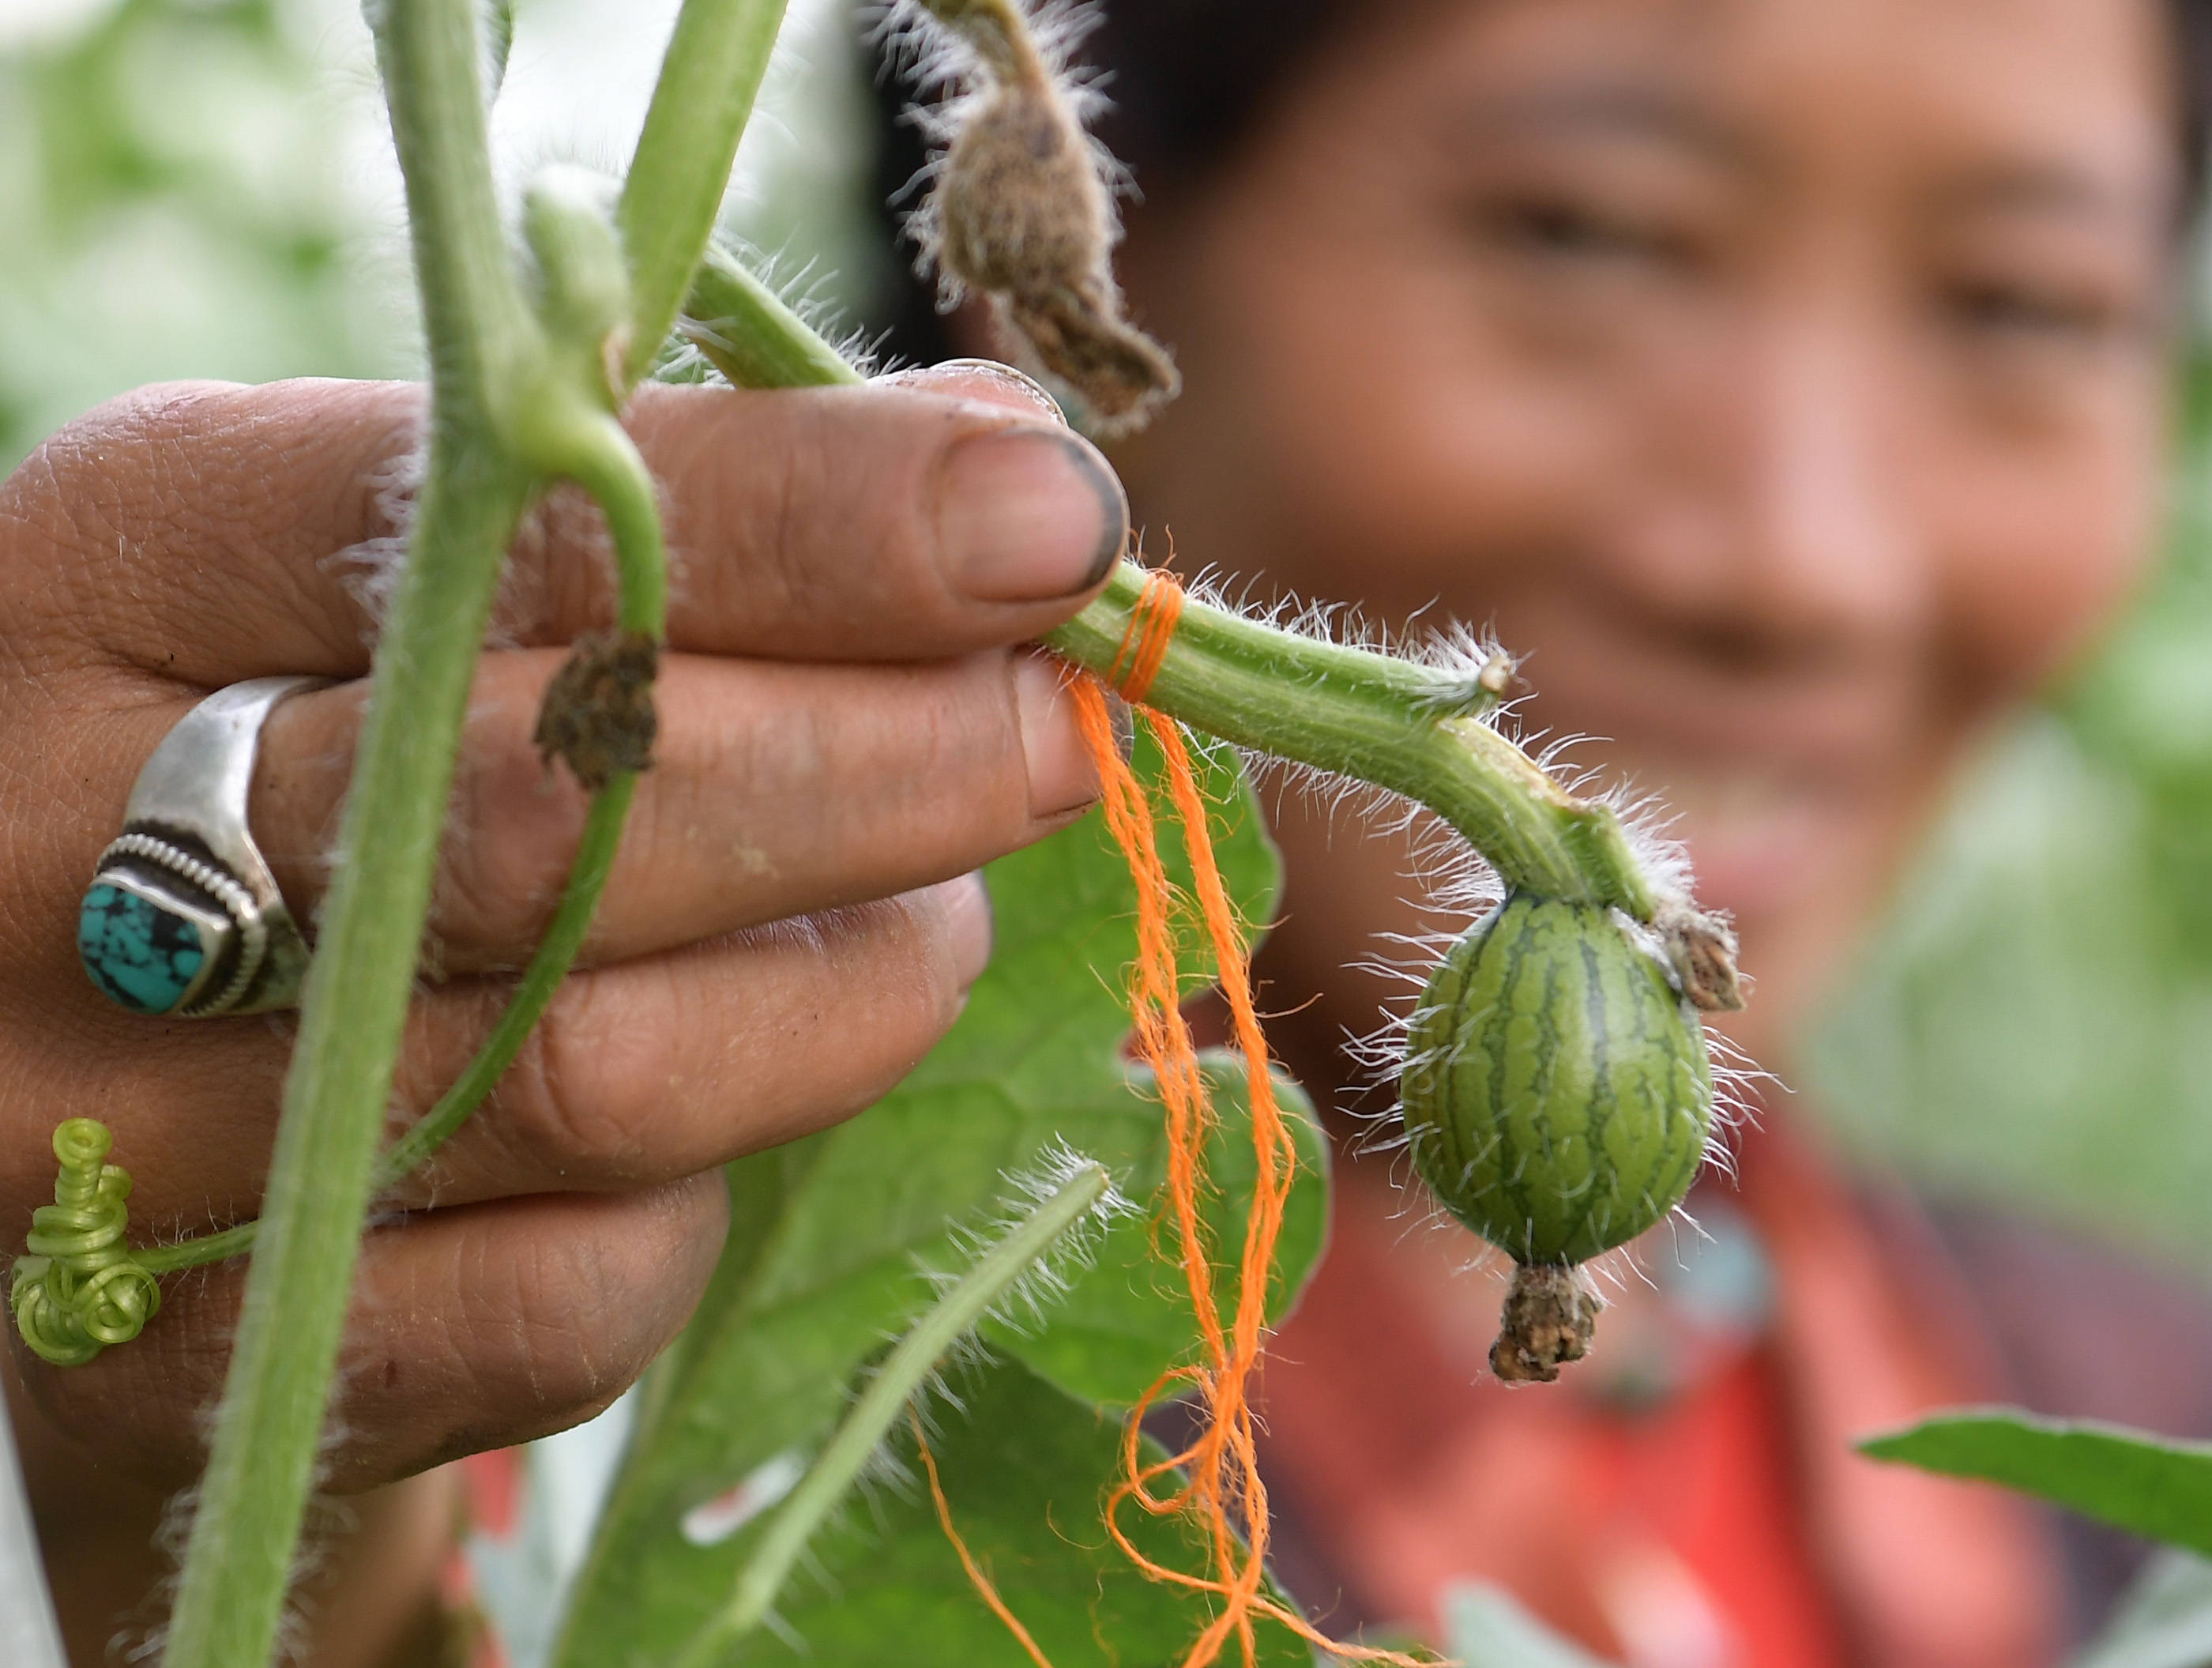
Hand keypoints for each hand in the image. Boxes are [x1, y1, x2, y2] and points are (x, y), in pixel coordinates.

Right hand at [0, 363, 1122, 1660]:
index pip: (496, 519)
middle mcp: (55, 845)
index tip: (1049, 519)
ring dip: (844, 998)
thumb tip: (1017, 473)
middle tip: (1051, 739)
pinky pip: (557, 1302)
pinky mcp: (181, 1367)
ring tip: (928, 933)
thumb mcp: (397, 584)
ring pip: (591, 1072)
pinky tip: (722, 1133)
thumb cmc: (298, 776)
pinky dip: (694, 1214)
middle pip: (559, 808)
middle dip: (886, 766)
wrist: (70, 1091)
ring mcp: (93, 1135)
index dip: (813, 519)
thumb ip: (668, 514)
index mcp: (116, 563)